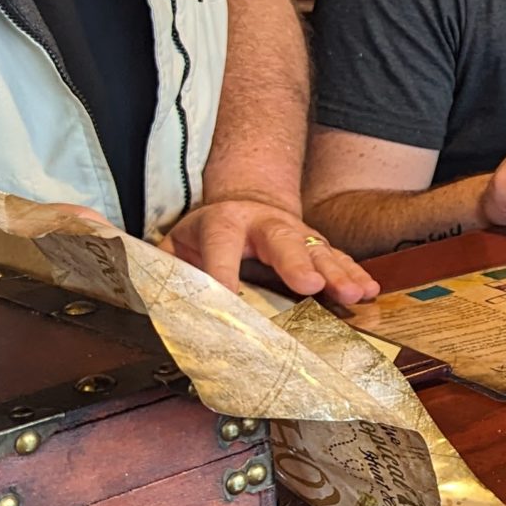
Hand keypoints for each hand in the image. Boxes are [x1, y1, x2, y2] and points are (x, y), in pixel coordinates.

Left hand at [161, 193, 378, 305]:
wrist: (246, 203)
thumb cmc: (205, 235)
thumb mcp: (174, 244)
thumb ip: (159, 268)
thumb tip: (136, 293)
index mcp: (221, 223)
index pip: (220, 248)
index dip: (222, 274)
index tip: (226, 302)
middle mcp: (263, 224)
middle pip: (281, 240)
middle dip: (296, 263)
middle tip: (308, 285)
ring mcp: (294, 233)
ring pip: (318, 250)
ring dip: (337, 273)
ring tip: (353, 293)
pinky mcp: (316, 246)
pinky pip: (337, 259)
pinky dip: (354, 274)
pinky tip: (369, 290)